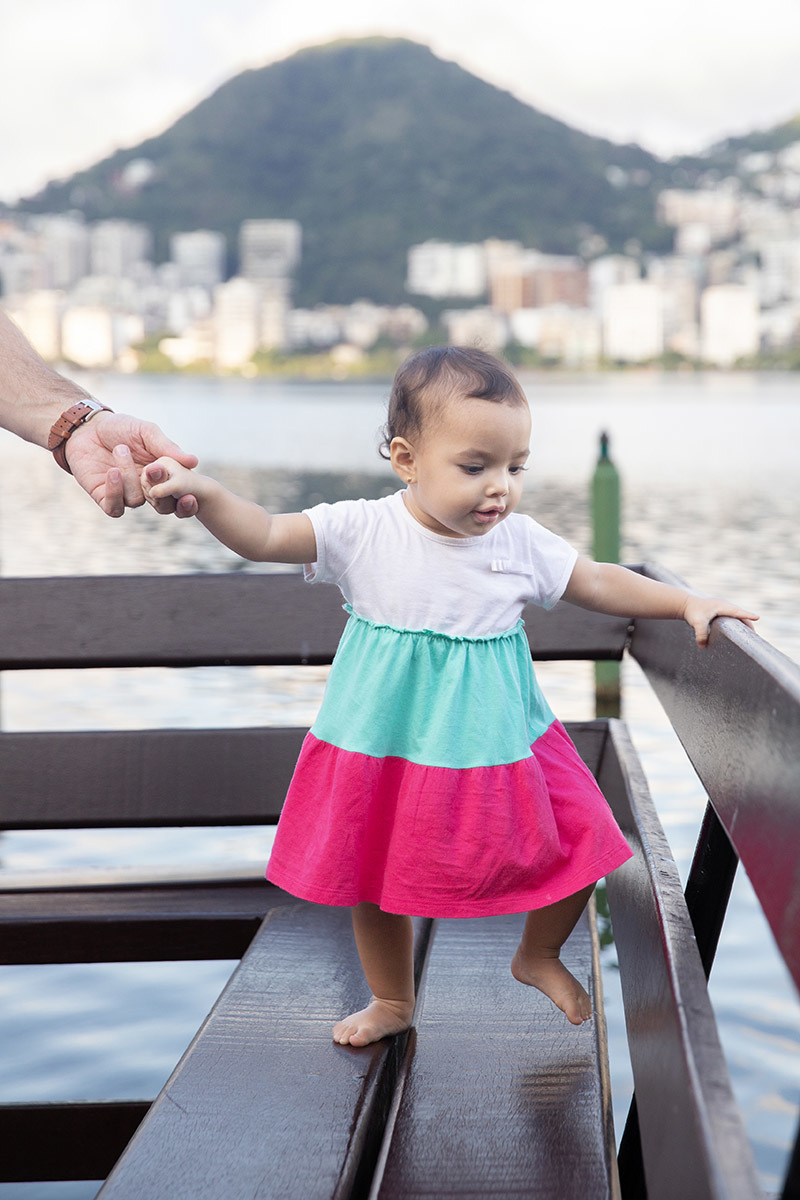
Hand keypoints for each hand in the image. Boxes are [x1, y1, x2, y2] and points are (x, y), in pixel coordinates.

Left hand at [64, 412, 198, 516]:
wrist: (87, 427)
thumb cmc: (120, 427)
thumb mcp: (147, 432)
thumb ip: (167, 447)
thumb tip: (194, 461)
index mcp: (161, 476)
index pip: (179, 497)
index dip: (187, 503)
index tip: (190, 495)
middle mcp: (146, 489)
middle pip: (163, 507)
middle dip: (162, 496)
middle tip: (154, 471)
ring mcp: (125, 494)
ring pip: (137, 501)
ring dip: (129, 476)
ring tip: (120, 449)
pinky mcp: (104, 496)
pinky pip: (115, 506)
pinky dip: (116, 491)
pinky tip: (112, 471)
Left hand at [682, 595, 758, 646]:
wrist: (685, 604)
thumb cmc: (692, 611)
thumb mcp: (696, 622)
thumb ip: (700, 634)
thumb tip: (703, 646)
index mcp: (721, 606)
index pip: (737, 612)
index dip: (747, 615)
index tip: (757, 617)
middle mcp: (725, 605)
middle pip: (740, 614)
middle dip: (748, 623)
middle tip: (755, 635)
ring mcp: (724, 607)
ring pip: (738, 616)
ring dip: (744, 623)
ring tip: (750, 634)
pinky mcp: (722, 611)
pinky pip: (733, 617)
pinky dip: (738, 623)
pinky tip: (740, 631)